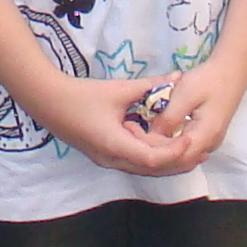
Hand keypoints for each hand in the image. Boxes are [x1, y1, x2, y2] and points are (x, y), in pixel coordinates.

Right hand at [25, 73, 207, 176]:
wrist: (46, 102)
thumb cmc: (81, 95)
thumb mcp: (118, 89)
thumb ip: (149, 86)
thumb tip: (176, 77)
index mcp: (115, 145)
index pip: (153, 159)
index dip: (175, 151)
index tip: (190, 137)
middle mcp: (112, 159)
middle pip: (152, 169)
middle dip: (177, 160)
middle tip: (200, 149)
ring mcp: (107, 159)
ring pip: (144, 168)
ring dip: (166, 160)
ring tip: (188, 148)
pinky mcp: (104, 155)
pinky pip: (134, 161)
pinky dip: (151, 155)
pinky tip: (163, 143)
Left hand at [138, 55, 246, 168]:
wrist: (231, 70)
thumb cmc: (208, 80)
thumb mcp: (184, 95)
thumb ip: (168, 117)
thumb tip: (151, 136)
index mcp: (206, 135)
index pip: (178, 156)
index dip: (156, 151)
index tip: (137, 136)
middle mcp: (210, 144)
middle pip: (181, 161)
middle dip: (157, 154)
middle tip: (136, 138)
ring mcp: (211, 142)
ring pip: (184, 157)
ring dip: (164, 152)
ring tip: (143, 138)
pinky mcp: (208, 136)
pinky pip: (188, 149)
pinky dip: (171, 147)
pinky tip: (157, 136)